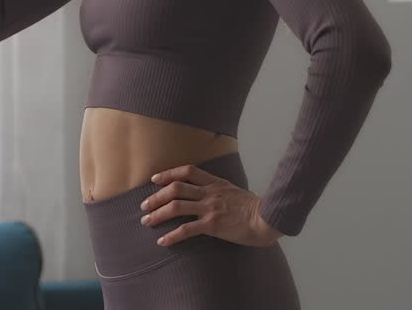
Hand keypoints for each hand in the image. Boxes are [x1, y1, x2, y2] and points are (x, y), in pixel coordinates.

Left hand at [139, 164, 284, 247]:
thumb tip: (208, 192)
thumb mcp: (235, 190)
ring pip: (176, 207)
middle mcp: (209, 193)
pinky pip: (186, 229)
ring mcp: (210, 208)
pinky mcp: (212, 225)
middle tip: (144, 205)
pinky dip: (172, 235)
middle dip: (156, 196)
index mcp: (215, 183)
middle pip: (175, 188)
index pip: (187, 171)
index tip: (154, 179)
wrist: (268, 218)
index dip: (168, 173)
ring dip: (158, 214)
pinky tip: (163, 241)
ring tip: (146, 221)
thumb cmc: (256, 207)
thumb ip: (220, 190)